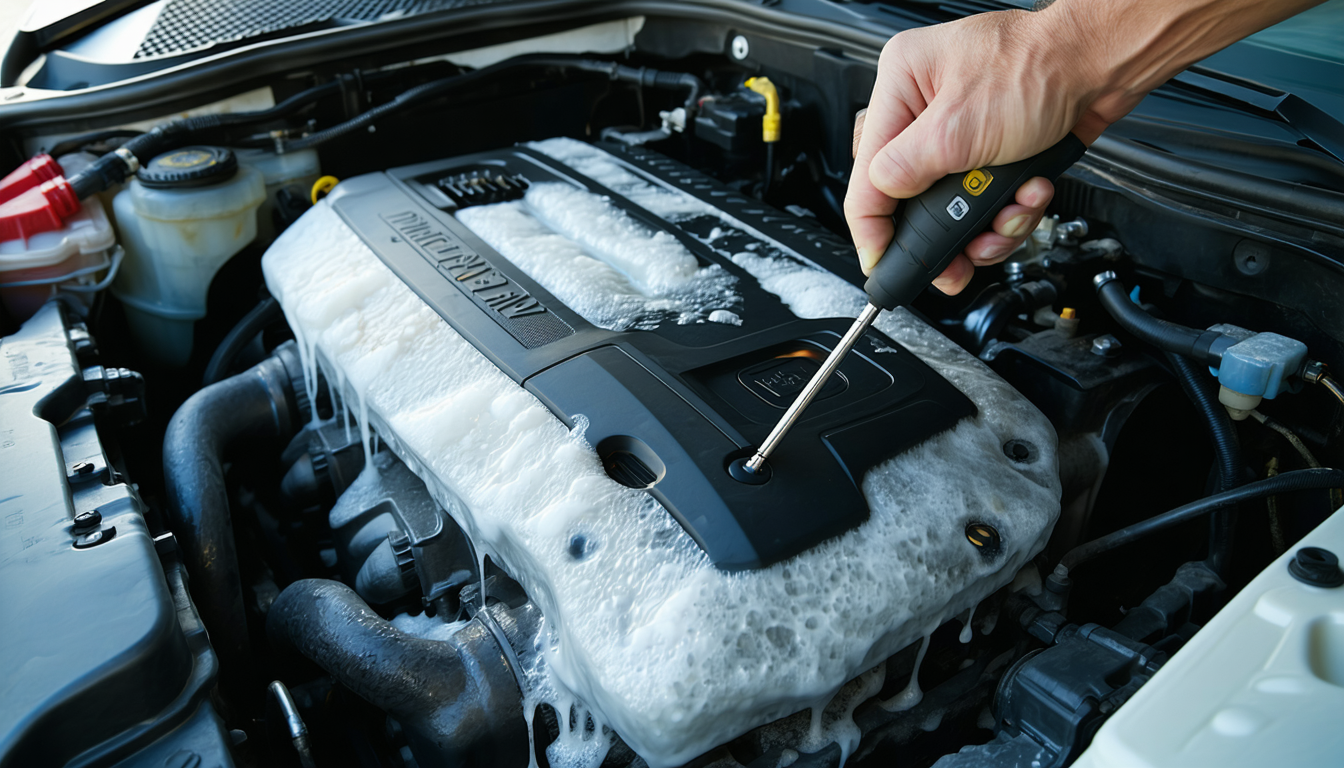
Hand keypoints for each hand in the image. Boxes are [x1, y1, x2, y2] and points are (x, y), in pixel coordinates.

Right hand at [846, 9, 1120, 294]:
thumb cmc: (1040, 68)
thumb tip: (881, 199)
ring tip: (1012, 213)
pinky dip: (1011, 209)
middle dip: (947, 233)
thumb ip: (906, 172)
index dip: (872, 227)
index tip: (881, 263)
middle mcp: (926, 105)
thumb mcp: (956, 130)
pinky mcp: (994, 148)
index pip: (867, 171)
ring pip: (954, 206)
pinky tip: (1030, 193)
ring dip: (988, 225)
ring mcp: (962, 129)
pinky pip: (986, 200)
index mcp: (901, 84)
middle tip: (956, 263)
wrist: (1103, 65)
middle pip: (913, 197)